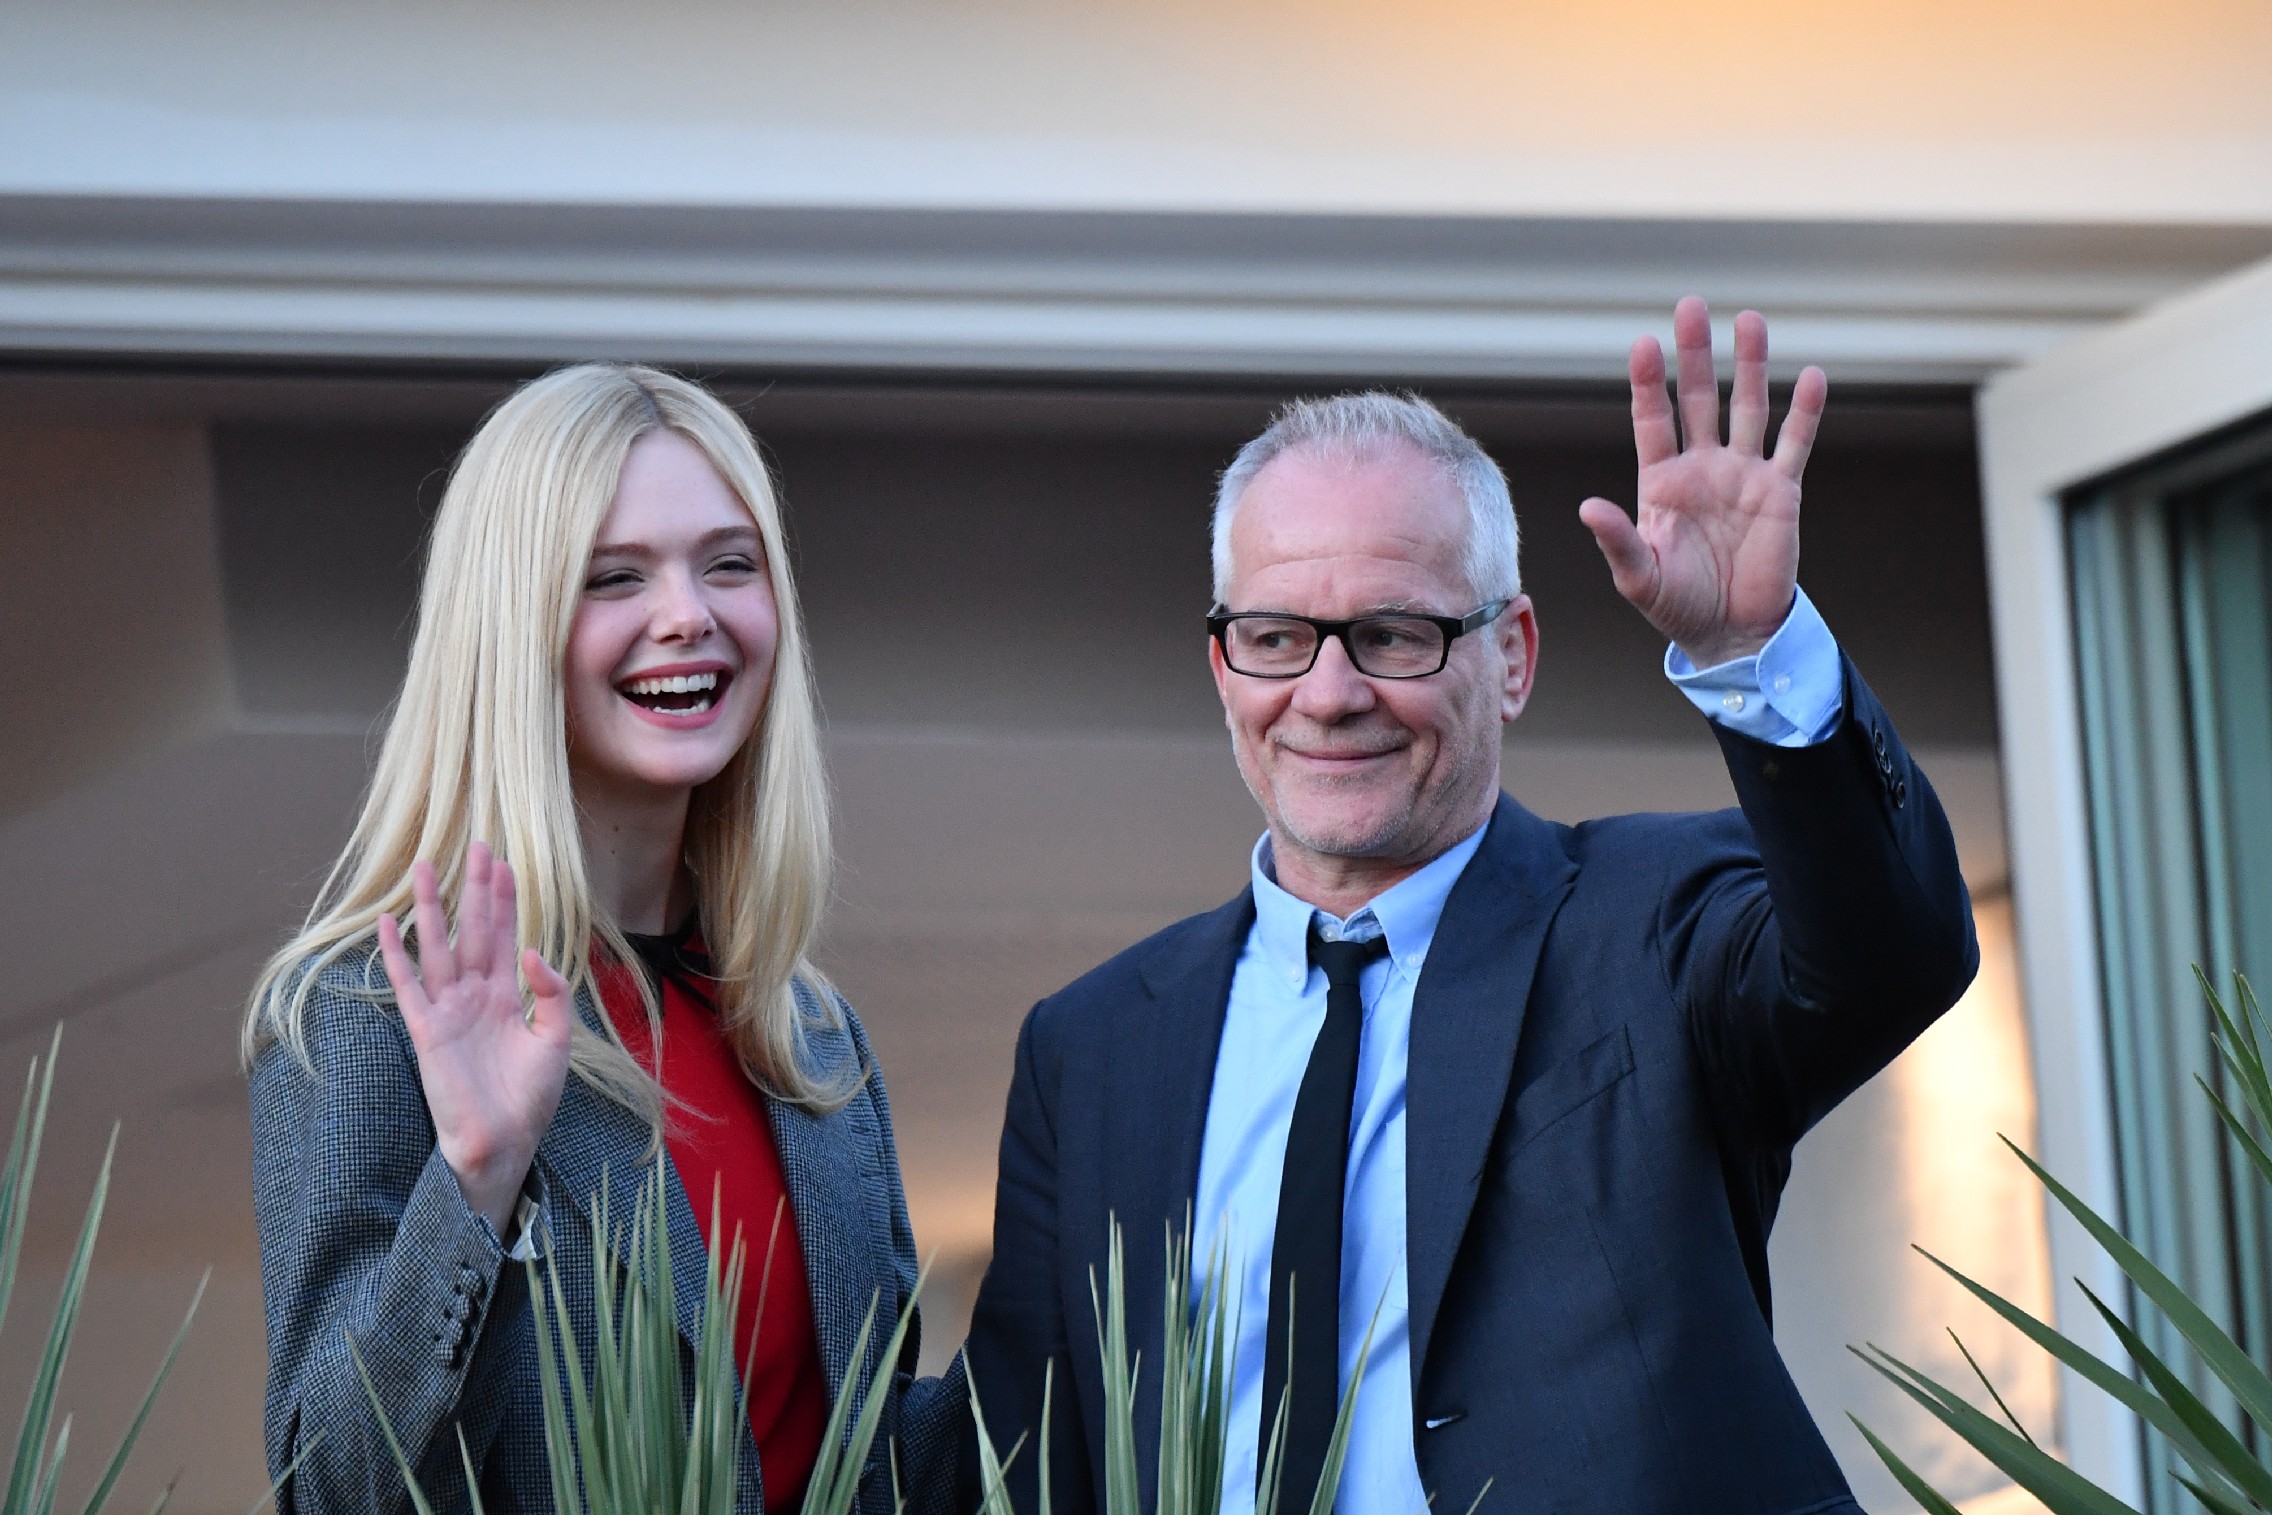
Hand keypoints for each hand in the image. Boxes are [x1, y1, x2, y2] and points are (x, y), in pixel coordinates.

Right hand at [376, 841, 574, 1235]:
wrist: (505, 1143)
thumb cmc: (531, 1099)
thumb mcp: (556, 1040)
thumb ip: (551, 993)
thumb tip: (532, 951)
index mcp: (507, 996)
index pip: (504, 935)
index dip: (504, 900)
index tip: (504, 862)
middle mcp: (475, 996)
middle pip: (472, 929)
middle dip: (474, 889)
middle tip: (475, 845)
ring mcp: (448, 1010)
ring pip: (437, 947)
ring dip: (431, 908)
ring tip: (425, 867)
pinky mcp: (427, 1031)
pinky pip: (407, 986)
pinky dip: (395, 955)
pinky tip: (387, 923)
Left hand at [1578, 297, 1826, 667]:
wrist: (1730, 632)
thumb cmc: (1677, 605)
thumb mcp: (1639, 577)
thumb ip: (1618, 540)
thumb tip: (1588, 507)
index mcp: (1661, 482)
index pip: (1653, 420)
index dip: (1649, 383)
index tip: (1645, 343)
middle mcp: (1702, 467)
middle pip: (1698, 399)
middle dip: (1695, 354)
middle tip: (1692, 306)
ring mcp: (1743, 474)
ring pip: (1748, 407)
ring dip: (1750, 365)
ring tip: (1750, 319)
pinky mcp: (1781, 491)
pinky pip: (1794, 443)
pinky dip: (1804, 412)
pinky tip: (1813, 376)